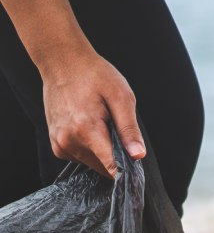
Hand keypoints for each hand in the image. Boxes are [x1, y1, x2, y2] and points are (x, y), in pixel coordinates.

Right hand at [41, 48, 145, 177]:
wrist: (62, 61)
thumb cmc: (93, 74)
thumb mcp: (121, 96)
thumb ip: (129, 129)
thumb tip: (138, 155)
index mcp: (87, 130)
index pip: (112, 168)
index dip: (128, 171)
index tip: (135, 171)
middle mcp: (69, 141)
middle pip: (104, 168)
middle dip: (115, 154)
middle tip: (113, 127)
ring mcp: (60, 144)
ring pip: (93, 164)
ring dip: (102, 151)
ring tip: (99, 123)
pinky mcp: (56, 145)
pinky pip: (81, 158)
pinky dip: (90, 148)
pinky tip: (88, 127)